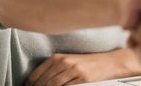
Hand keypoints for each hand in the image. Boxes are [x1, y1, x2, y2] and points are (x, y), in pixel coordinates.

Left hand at [25, 48, 140, 85]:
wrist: (110, 63)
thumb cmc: (88, 63)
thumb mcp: (69, 62)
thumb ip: (54, 70)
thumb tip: (37, 82)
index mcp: (58, 58)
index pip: (36, 75)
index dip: (29, 85)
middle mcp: (64, 63)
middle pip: (43, 82)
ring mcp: (74, 71)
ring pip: (53, 85)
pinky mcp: (83, 80)